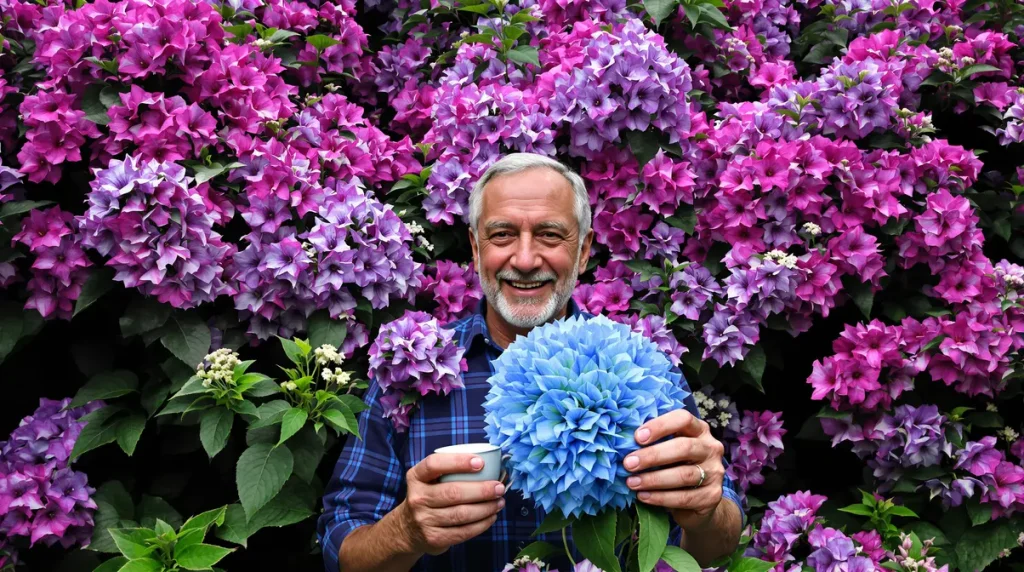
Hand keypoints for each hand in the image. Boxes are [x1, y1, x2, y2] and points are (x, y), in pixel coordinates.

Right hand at [397, 453, 505, 555]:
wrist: (408, 529)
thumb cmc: (429, 497)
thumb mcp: (429, 480)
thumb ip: (449, 471)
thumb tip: (490, 465)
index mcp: (416, 477)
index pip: (434, 464)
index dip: (458, 462)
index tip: (480, 462)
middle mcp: (417, 498)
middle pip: (453, 492)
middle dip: (481, 490)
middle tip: (499, 487)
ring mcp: (424, 520)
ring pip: (461, 514)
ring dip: (485, 508)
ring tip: (499, 502)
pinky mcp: (433, 538)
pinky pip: (462, 532)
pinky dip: (481, 524)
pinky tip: (491, 517)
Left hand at [622, 409, 726, 531]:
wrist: (697, 504)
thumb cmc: (675, 468)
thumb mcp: (667, 452)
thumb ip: (653, 443)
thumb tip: (622, 443)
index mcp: (699, 430)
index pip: (683, 419)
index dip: (660, 426)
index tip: (637, 437)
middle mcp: (711, 448)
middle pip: (684, 447)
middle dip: (653, 455)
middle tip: (628, 463)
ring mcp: (715, 472)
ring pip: (684, 474)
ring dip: (653, 479)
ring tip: (632, 482)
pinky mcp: (713, 496)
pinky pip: (685, 497)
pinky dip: (661, 497)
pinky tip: (644, 496)